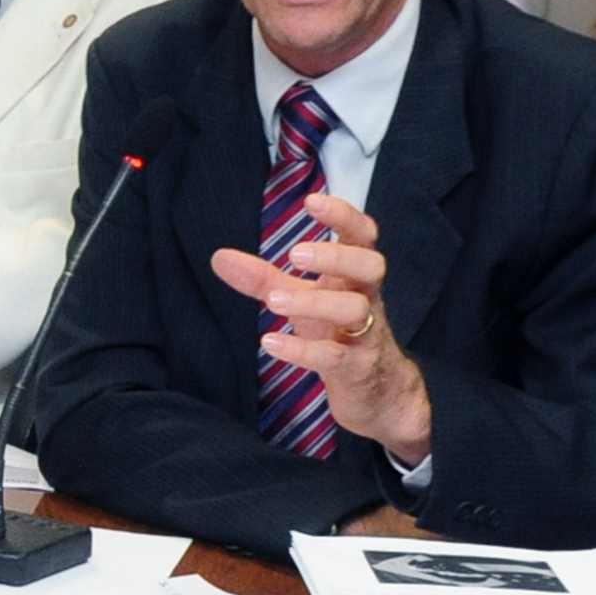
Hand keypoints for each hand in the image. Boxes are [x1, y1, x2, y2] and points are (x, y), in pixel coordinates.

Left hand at [205, 188, 432, 465]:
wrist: (377, 393)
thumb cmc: (338, 336)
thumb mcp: (301, 304)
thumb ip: (263, 280)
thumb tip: (218, 256)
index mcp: (354, 276)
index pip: (363, 236)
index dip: (344, 216)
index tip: (312, 200)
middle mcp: (367, 299)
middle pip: (371, 266)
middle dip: (336, 256)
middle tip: (296, 254)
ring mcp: (367, 335)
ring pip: (356, 310)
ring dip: (314, 302)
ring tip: (273, 301)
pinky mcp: (358, 370)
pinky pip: (336, 357)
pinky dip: (303, 351)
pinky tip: (271, 343)